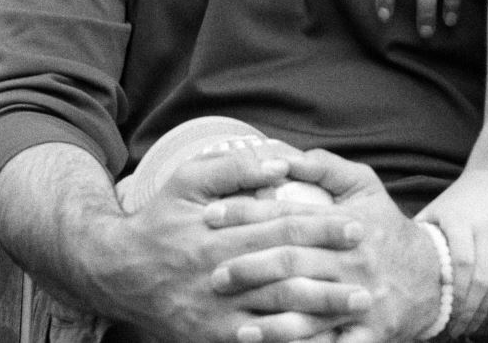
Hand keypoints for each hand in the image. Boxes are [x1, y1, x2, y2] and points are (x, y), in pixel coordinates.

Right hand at [129, 146, 374, 342]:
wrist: (117, 272)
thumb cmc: (160, 218)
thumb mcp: (188, 179)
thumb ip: (233, 167)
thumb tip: (281, 163)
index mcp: (220, 232)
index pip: (282, 227)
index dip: (322, 228)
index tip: (357, 227)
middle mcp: (221, 274)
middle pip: (285, 274)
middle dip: (331, 275)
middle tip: (370, 275)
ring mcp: (215, 311)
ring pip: (275, 314)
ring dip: (319, 312)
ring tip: (355, 308)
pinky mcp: (209, 337)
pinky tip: (317, 340)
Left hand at [216, 149, 446, 342]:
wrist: (430, 276)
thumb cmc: (385, 227)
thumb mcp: (363, 185)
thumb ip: (324, 168)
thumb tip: (282, 157)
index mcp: (348, 222)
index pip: (290, 216)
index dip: (248, 215)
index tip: (211, 216)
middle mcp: (353, 261)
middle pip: (295, 263)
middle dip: (251, 268)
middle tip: (215, 273)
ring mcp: (360, 300)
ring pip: (309, 311)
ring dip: (270, 320)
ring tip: (234, 323)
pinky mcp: (367, 336)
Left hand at [419, 170, 487, 335]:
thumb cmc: (461, 198)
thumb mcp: (437, 208)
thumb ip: (422, 236)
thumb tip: (412, 270)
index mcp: (462, 220)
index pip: (462, 263)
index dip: (455, 293)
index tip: (444, 313)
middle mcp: (487, 229)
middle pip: (482, 279)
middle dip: (469, 310)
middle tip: (456, 329)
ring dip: (485, 311)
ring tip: (470, 325)